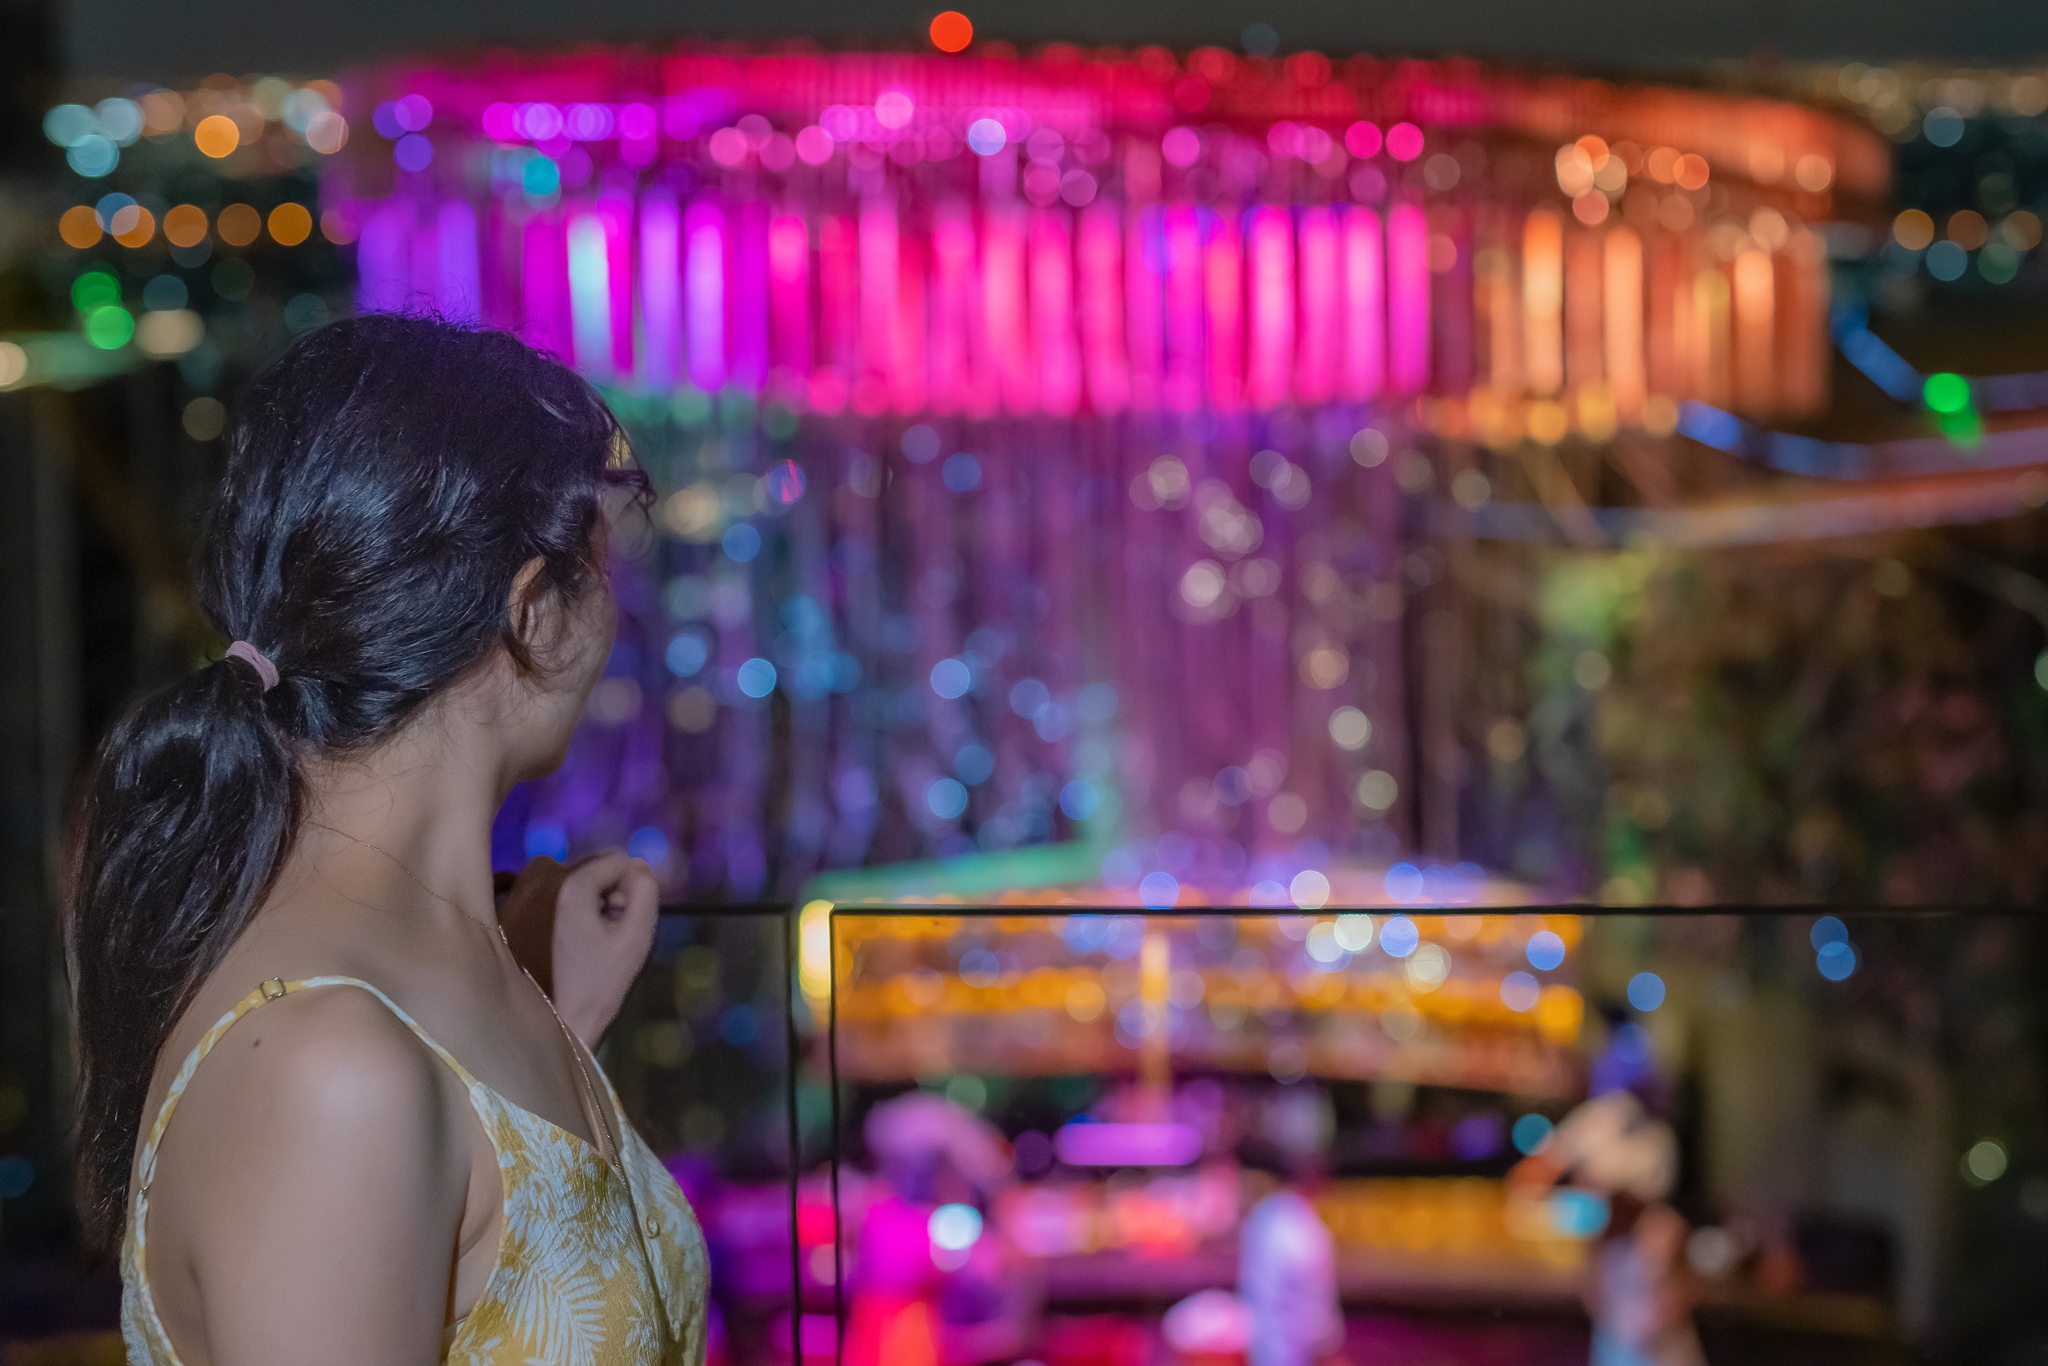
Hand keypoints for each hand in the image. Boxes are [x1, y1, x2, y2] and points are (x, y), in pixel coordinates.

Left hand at [497, 850, 659, 1043]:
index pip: (615, 861)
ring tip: (578, 938)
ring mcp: (513, 896)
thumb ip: (646, 894)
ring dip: (574, 897)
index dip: (628, 888)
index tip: (622, 922)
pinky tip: (551, 934)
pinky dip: (547, 903)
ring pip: (558, 878)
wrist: (546, 1030)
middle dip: (601, 891)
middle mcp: (536, 880)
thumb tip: (638, 866)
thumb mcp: (635, 941)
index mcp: (571, 885)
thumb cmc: (595, 988)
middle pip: (585, 867)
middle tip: (602, 934)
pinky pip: (532, 891)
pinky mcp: (500, 914)